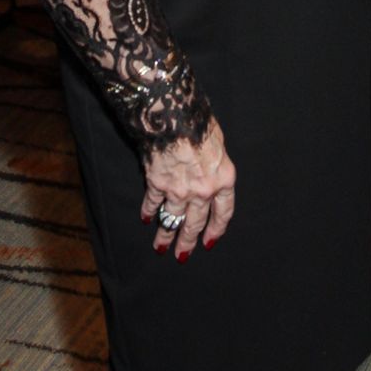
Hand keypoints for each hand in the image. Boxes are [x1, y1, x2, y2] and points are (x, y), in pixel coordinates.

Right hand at [140, 116, 235, 260]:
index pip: (223, 213)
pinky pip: (153, 203)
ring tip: (160, 248)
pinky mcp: (158, 184)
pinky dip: (149, 212)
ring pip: (172, 219)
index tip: (209, 241)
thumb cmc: (200, 122)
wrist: (175, 115)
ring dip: (165, 235)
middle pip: (196, 223)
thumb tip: (209, 172)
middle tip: (182, 256)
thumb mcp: (218, 142)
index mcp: (223, 179)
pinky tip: (147, 218)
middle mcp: (203, 190)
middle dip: (188, 241)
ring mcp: (179, 190)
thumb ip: (214, 164)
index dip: (216, 229)